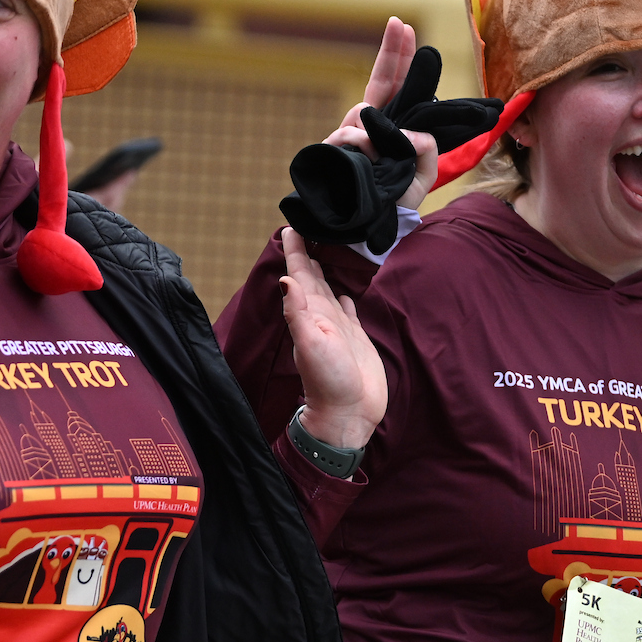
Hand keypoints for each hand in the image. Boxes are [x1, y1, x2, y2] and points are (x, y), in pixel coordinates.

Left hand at [278, 227, 384, 449]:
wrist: (349, 414)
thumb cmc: (329, 381)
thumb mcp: (311, 344)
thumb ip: (298, 312)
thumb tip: (286, 278)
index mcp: (310, 314)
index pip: (298, 275)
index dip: (294, 251)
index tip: (289, 226)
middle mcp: (321, 317)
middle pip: (311, 278)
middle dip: (305, 254)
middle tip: (302, 229)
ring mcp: (337, 328)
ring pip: (328, 291)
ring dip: (322, 272)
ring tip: (319, 252)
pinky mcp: (354, 338)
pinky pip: (347, 311)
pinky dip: (344, 297)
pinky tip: (344, 290)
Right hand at [326, 17, 441, 207]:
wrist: (366, 230)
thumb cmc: (391, 203)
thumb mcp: (420, 179)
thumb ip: (427, 153)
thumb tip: (415, 133)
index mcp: (389, 128)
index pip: (396, 88)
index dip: (401, 60)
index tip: (405, 28)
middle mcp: (368, 127)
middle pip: (379, 82)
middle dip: (390, 52)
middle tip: (398, 23)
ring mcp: (349, 136)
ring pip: (363, 111)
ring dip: (377, 125)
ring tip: (381, 153)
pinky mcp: (333, 149)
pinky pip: (350, 135)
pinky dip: (363, 143)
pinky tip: (369, 156)